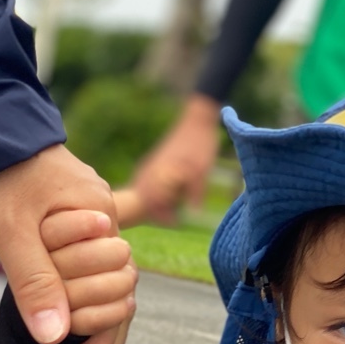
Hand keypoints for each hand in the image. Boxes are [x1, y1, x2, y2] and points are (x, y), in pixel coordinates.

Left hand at [41, 209, 138, 343]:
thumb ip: (35, 281)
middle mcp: (108, 229)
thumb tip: (55, 337)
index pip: (116, 299)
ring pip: (109, 300)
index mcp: (102, 221)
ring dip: (89, 336)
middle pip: (119, 304)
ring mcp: (95, 235)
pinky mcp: (76, 240)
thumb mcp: (9, 229)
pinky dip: (82, 320)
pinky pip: (90, 287)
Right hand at [133, 94, 220, 222]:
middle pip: (142, 200)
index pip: (151, 203)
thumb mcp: (202, 172)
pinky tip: (168, 197)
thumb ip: (195, 194)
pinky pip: (147, 183)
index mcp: (159, 174)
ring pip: (143, 192)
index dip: (162, 217)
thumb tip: (194, 215)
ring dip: (153, 203)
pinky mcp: (153, 163)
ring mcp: (149, 166)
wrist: (197, 121)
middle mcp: (150, 171)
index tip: (174, 222)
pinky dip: (153, 194)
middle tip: (170, 220)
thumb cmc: (200, 146)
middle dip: (154, 212)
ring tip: (169, 211)